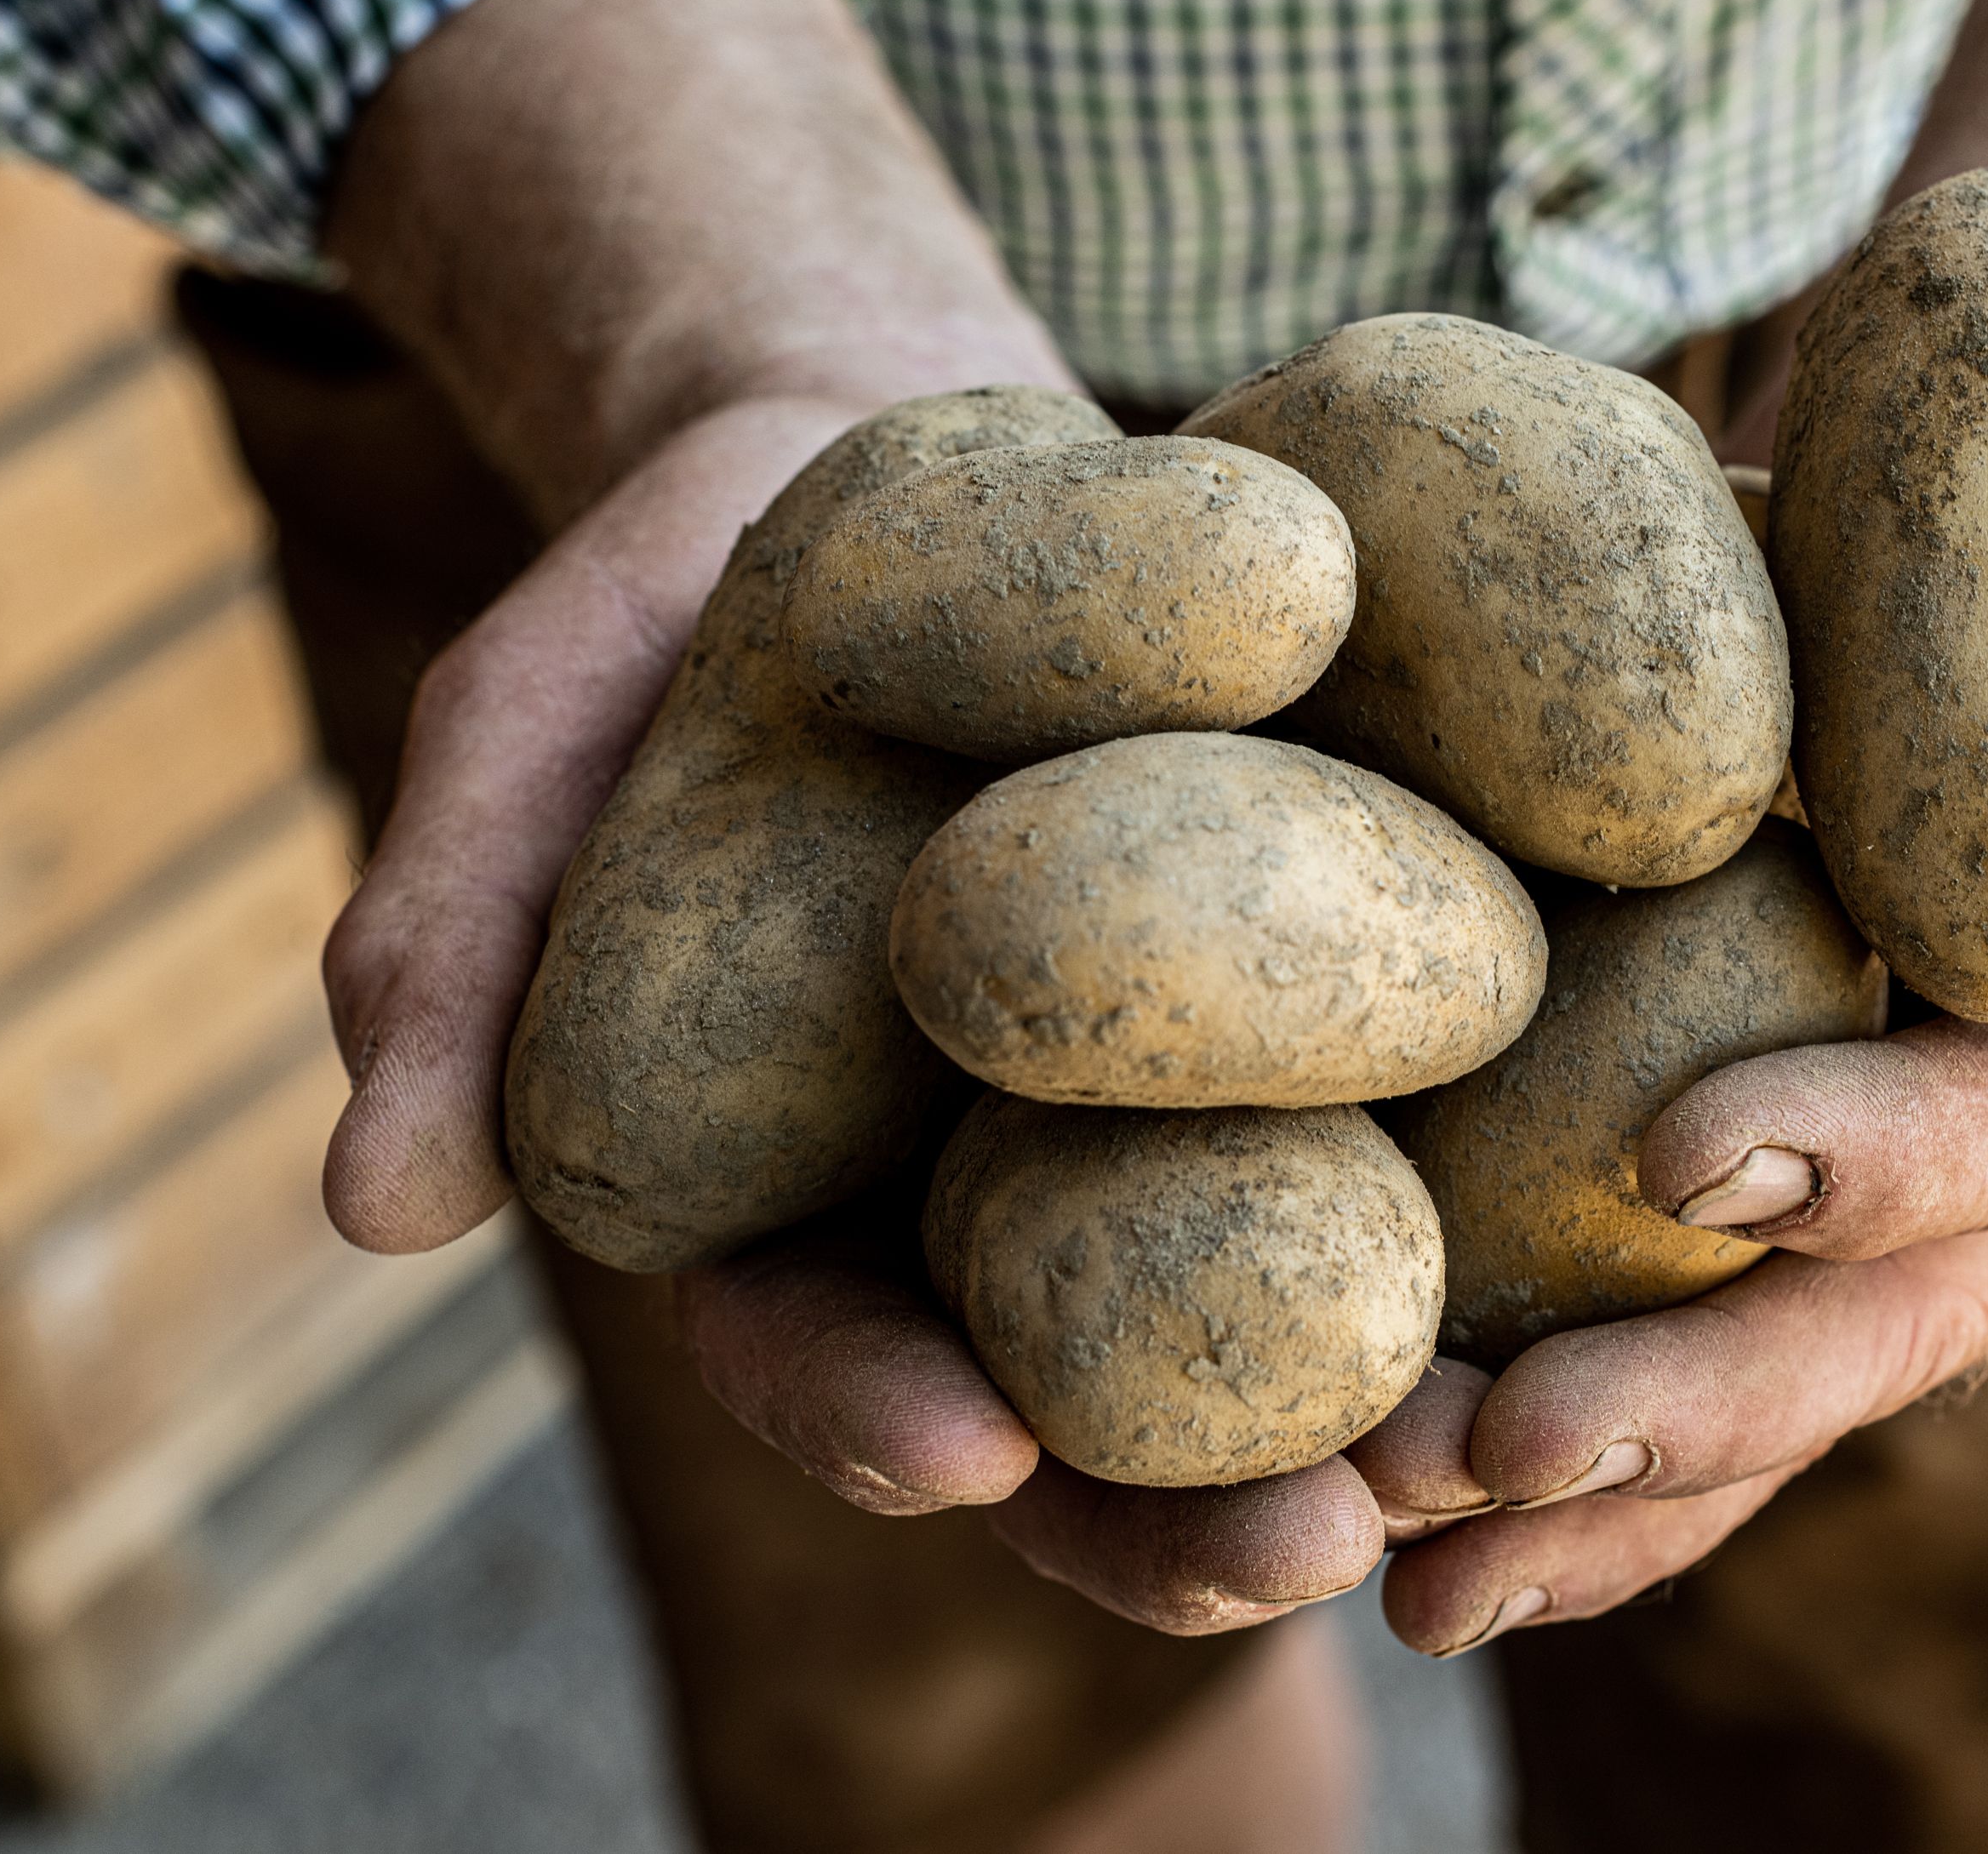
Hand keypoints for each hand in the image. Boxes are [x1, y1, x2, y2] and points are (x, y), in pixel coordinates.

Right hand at [318, 394, 1388, 1630]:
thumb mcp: (533, 729)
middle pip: (1085, 1392)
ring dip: (1383, 1395)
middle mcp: (988, 1176)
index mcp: (789, 1179)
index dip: (882, 1416)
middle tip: (1309, 1548)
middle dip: (1185, 1501)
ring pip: (1271, 1293)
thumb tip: (372, 1205)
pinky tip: (1615, 1207)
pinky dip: (1493, 1172)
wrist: (884, 439)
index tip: (973, 1456)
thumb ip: (456, 938)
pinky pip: (1408, 1095)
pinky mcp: (1311, 980)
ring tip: (1495, 1451)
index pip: (822, 1347)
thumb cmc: (666, 601)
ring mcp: (1165, 1093)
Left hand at [1360, 396, 1987, 1654]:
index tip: (1694, 1152)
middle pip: (1905, 1316)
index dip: (1906, 1155)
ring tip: (1400, 1552)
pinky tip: (1382, 1533)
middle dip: (1710, 1394)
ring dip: (1592, 1492)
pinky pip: (1669, 1346)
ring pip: (1772, 1388)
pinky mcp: (1764, 1201)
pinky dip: (1546, 1460)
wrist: (1931, 511)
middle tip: (1499, 1442)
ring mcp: (1910, 1204)